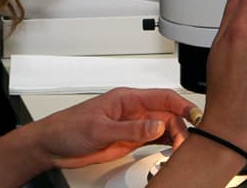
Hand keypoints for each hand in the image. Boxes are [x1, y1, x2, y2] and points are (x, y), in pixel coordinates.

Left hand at [32, 87, 196, 168]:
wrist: (51, 146)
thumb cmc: (67, 128)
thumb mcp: (100, 129)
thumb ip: (130, 129)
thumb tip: (156, 126)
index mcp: (126, 98)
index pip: (162, 97)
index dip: (182, 105)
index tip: (195, 116)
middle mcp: (132, 111)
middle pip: (167, 114)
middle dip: (181, 126)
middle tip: (186, 144)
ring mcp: (132, 126)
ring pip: (163, 127)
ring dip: (176, 136)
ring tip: (184, 149)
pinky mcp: (128, 140)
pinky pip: (154, 140)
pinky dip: (166, 144)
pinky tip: (174, 150)